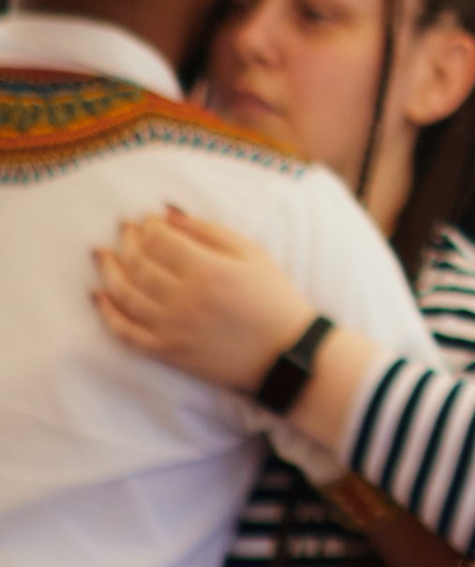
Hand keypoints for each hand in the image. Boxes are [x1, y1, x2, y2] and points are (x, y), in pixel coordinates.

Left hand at [91, 208, 309, 393]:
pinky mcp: (167, 352)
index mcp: (208, 271)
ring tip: (102, 256)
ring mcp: (172, 328)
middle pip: (138, 264)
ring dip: (109, 271)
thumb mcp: (251, 253)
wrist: (284, 352)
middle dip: (127, 242)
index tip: (147, 220)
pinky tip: (99, 296)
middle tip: (123, 230)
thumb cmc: (272, 296)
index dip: (148, 226)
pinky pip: (126, 332)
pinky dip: (108, 313)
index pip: (160, 240)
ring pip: (125, 295)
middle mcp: (184, 300)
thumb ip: (208, 230)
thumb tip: (168, 214)